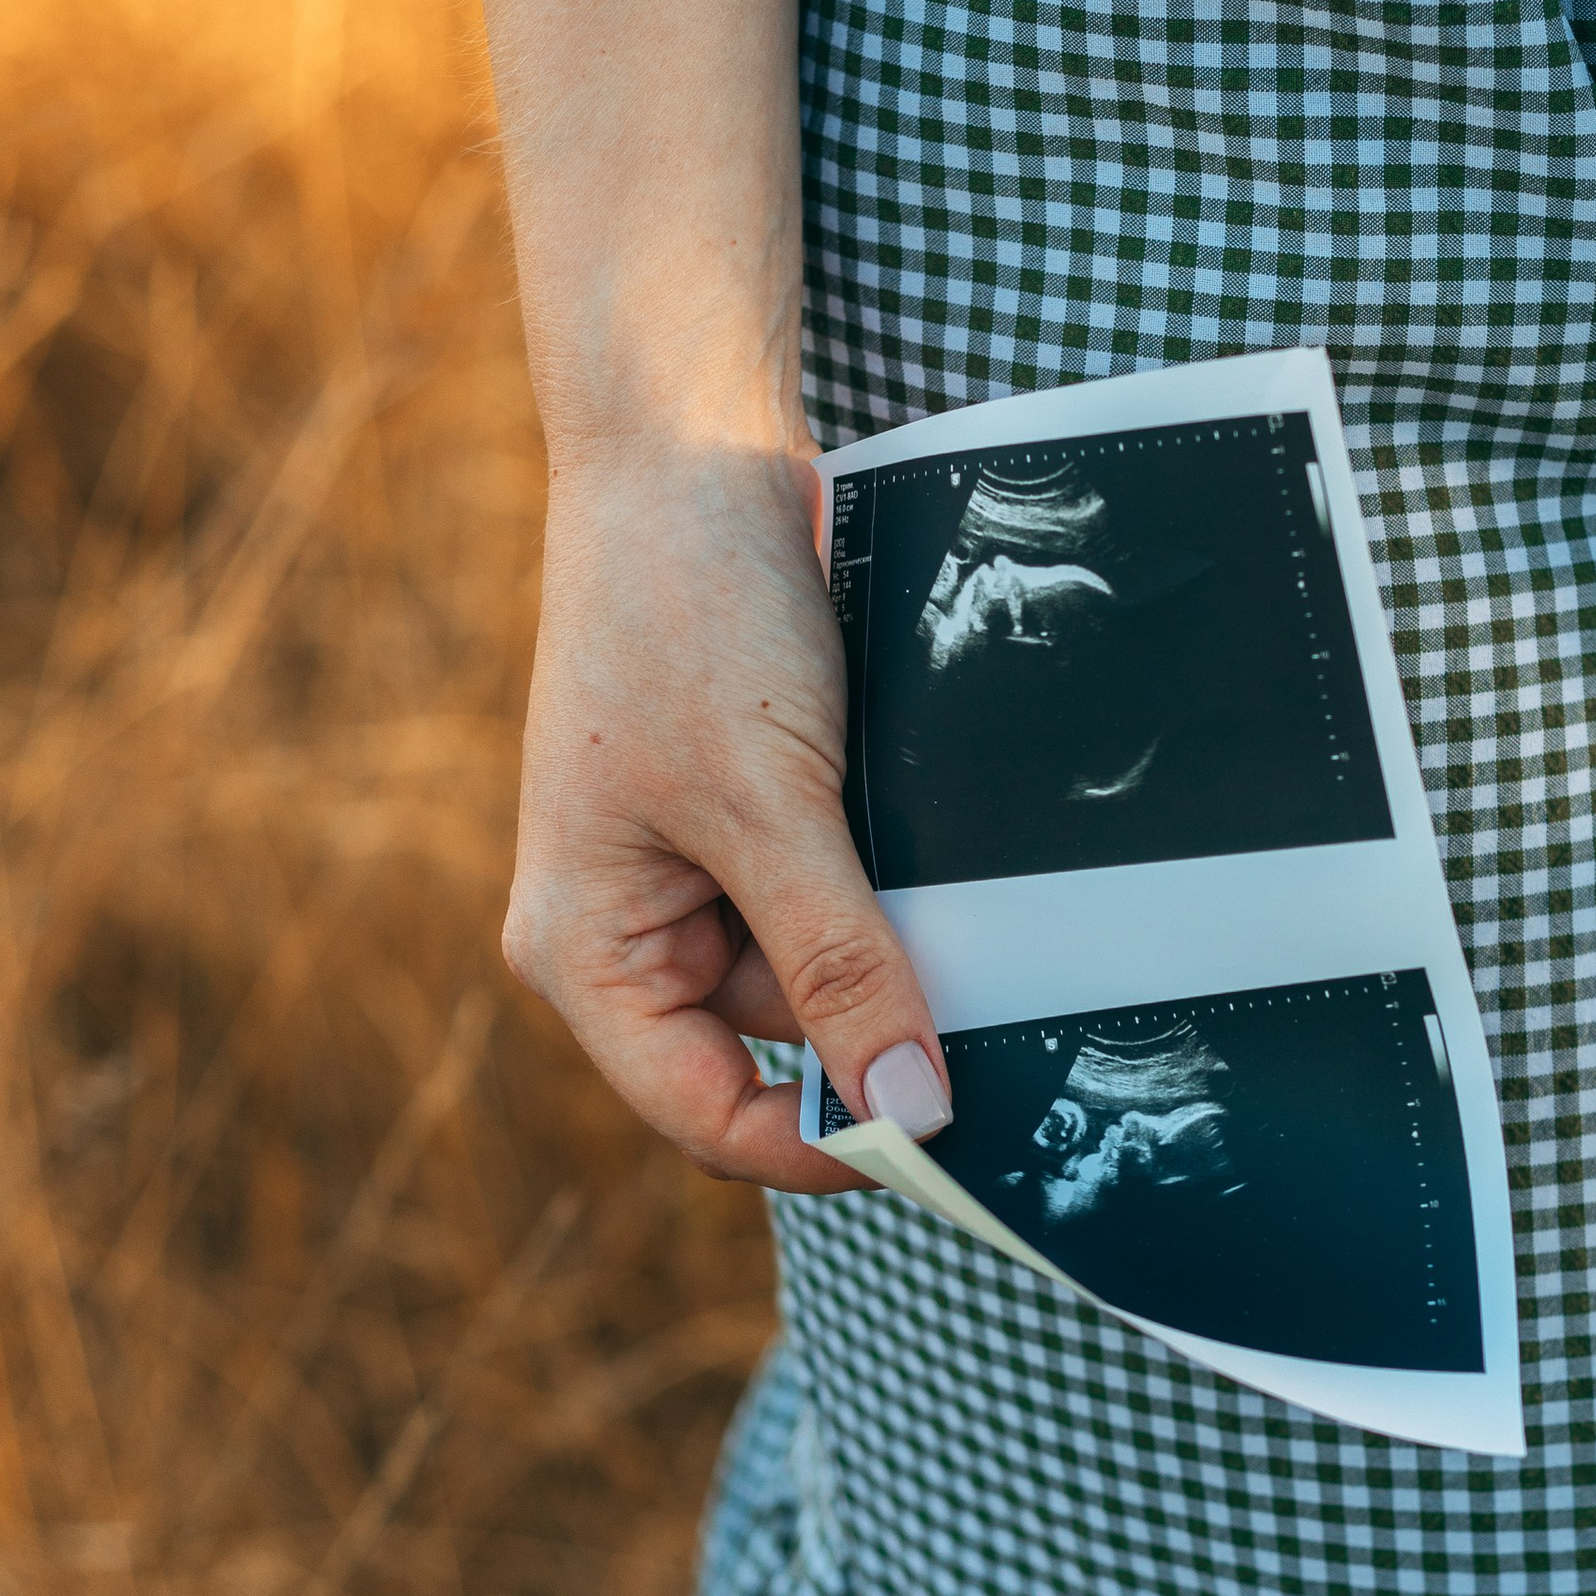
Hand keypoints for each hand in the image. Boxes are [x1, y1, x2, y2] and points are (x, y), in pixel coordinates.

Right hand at [501, 435, 948, 1188]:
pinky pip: (843, 895)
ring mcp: (695, 874)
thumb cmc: (684, 613)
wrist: (689, 448)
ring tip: (977, 901)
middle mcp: (631, 931)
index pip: (707, 1117)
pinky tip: (952, 849)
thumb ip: (839, 962)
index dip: (825, 1147)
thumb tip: (909, 1113)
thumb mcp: (769, 804)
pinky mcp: (756, 817)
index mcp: (586, 952)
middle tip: (1009, 1022)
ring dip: (904, 949)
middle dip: (881, 1032)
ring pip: (827, 971)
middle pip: (777, 1051)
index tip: (951, 1141)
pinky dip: (903, 886)